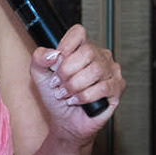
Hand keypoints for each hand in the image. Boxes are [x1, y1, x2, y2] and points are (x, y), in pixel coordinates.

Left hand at [30, 22, 119, 141]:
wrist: (65, 122)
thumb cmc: (56, 98)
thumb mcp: (39, 76)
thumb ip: (38, 59)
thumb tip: (52, 53)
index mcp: (82, 49)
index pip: (78, 33)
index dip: (65, 46)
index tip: (55, 63)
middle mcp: (99, 57)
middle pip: (87, 52)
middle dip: (67, 72)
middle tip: (59, 84)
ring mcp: (110, 71)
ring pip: (96, 71)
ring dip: (75, 86)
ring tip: (67, 94)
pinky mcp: (117, 88)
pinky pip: (104, 87)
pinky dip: (86, 96)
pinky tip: (77, 101)